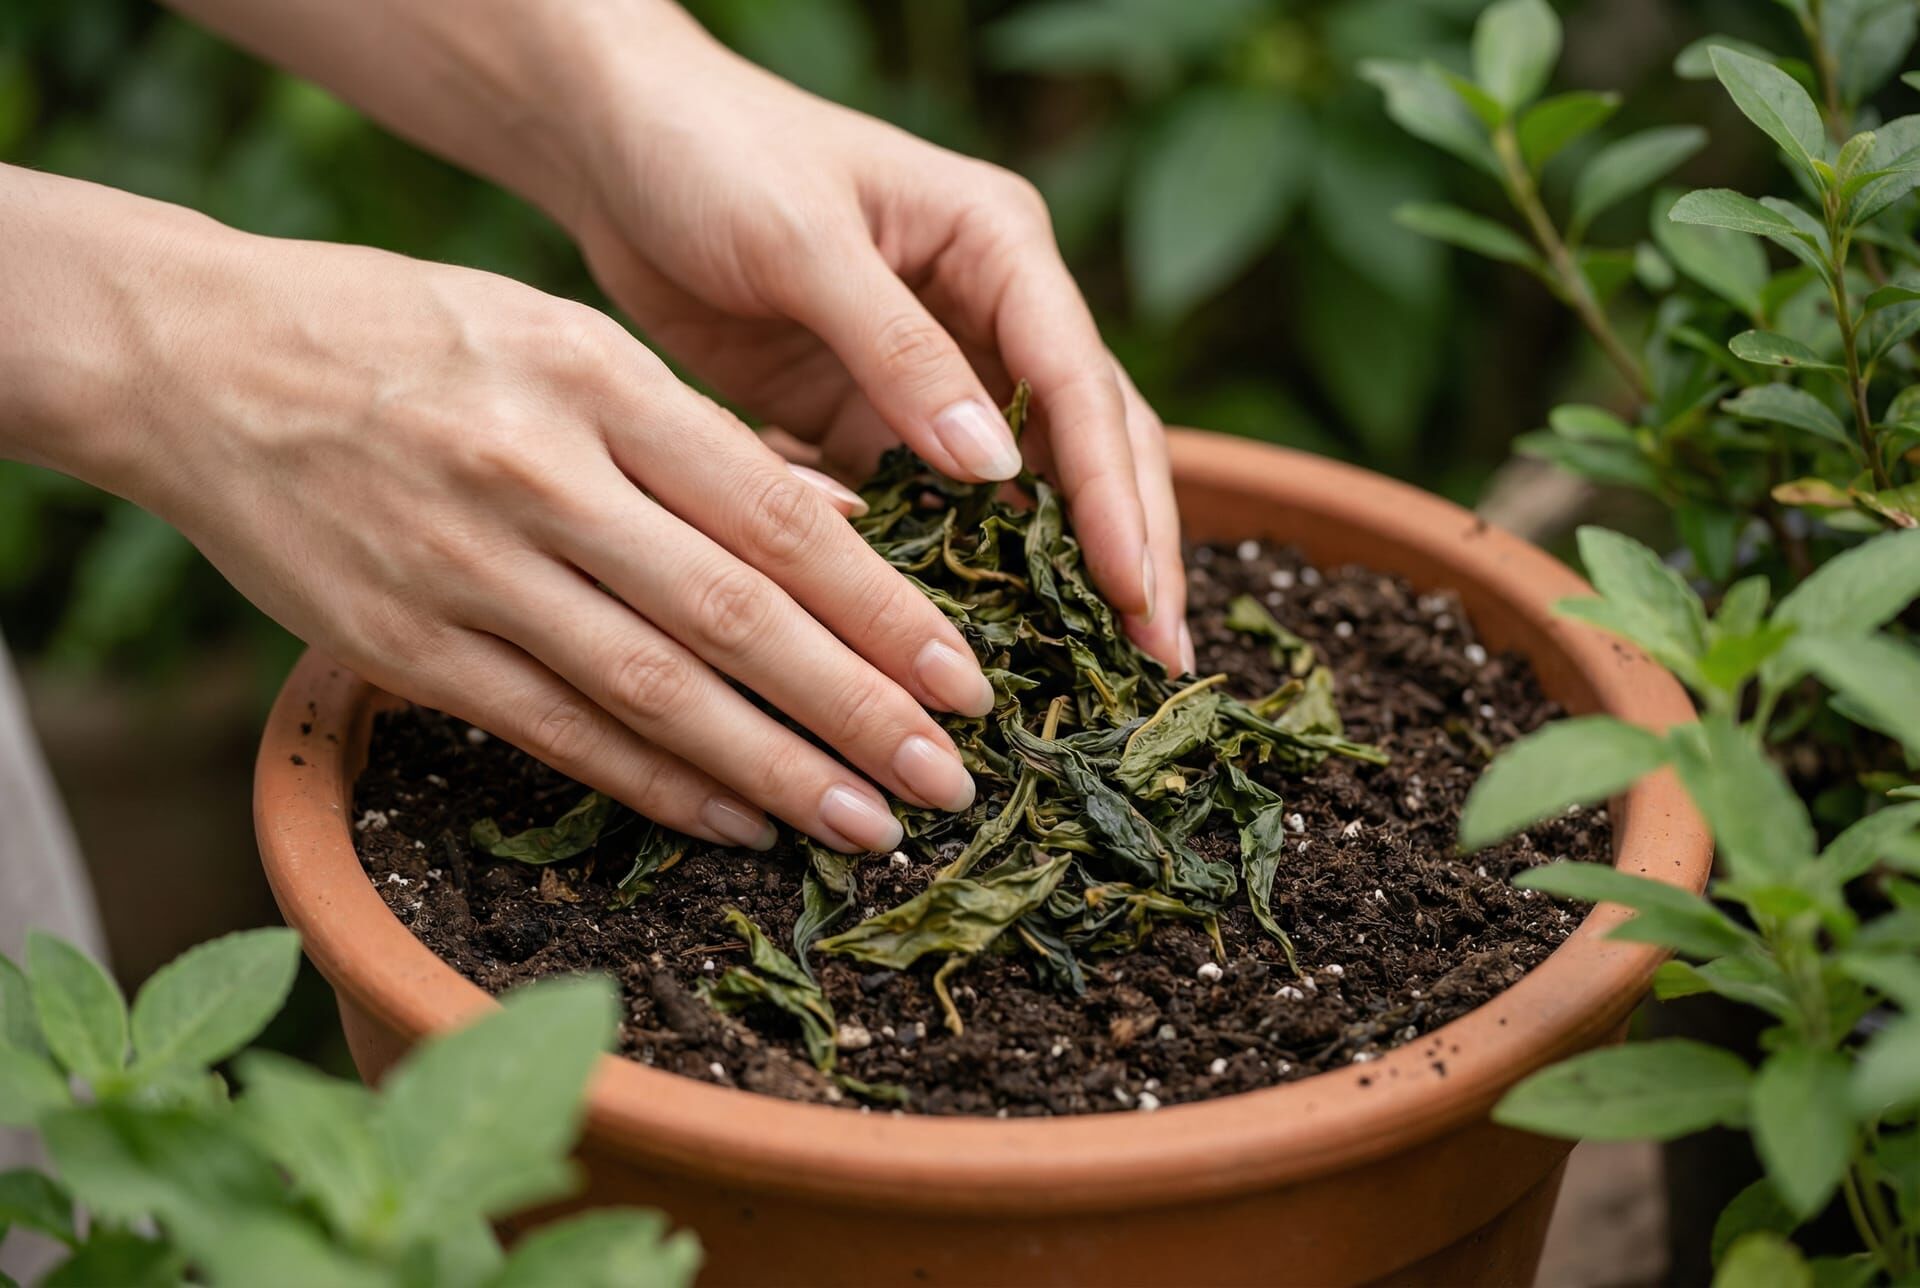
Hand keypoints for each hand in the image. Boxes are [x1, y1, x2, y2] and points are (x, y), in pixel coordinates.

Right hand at [13, 173, 999, 853]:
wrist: (205, 362)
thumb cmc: (410, 333)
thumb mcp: (564, 333)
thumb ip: (697, 431)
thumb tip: (842, 516)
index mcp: (599, 381)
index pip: (778, 516)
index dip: (884, 610)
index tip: (965, 679)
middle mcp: (542, 479)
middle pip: (736, 619)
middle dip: (858, 711)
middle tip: (950, 780)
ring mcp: (468, 572)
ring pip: (654, 694)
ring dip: (774, 772)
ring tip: (868, 825)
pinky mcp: (405, 649)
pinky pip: (557, 733)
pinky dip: (656, 786)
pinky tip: (737, 823)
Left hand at [560, 20, 1192, 670]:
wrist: (613, 146)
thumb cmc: (711, 154)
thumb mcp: (803, 241)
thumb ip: (896, 348)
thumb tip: (998, 472)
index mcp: (998, 246)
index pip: (1080, 382)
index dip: (1114, 495)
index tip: (1134, 591)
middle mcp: (989, 311)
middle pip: (1090, 441)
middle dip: (1131, 545)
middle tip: (1159, 656)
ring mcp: (933, 373)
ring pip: (1026, 486)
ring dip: (1063, 571)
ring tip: (1104, 668)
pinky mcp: (869, 418)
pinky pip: (932, 505)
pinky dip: (962, 567)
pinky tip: (982, 641)